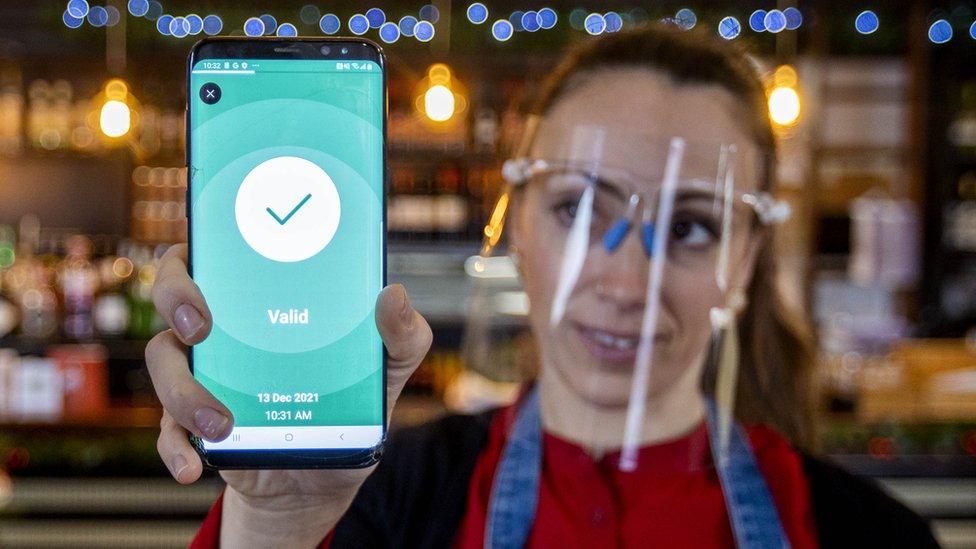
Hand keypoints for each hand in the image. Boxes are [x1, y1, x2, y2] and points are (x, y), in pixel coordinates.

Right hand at [146, 244, 432, 546]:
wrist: (324, 479)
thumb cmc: (352, 405)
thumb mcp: (389, 368)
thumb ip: (401, 335)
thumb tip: (393, 294)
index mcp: (264, 302)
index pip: (220, 252)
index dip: (206, 240)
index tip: (212, 249)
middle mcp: (226, 330)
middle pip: (174, 292)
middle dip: (177, 297)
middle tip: (202, 326)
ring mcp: (204, 374)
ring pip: (164, 361)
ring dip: (183, 390)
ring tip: (221, 423)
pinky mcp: (193, 424)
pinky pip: (167, 430)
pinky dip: (176, 446)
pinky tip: (194, 464)